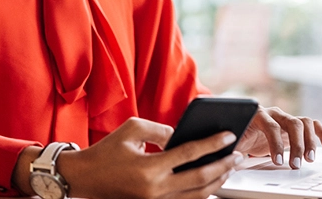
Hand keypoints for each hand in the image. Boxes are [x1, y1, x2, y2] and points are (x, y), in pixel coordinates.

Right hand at [60, 117, 243, 198]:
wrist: (84, 177)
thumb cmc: (106, 151)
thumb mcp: (131, 129)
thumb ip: (161, 130)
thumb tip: (183, 136)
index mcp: (149, 167)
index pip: (189, 154)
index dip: (212, 144)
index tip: (228, 136)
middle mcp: (155, 188)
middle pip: (200, 179)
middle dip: (223, 166)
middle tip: (237, 155)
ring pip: (197, 195)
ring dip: (217, 181)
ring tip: (228, 168)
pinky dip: (202, 192)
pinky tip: (210, 181)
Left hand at [235, 106, 321, 168]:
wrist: (240, 126)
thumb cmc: (237, 133)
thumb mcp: (232, 139)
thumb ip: (233, 144)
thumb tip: (233, 155)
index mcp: (257, 114)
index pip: (271, 126)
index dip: (276, 144)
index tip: (278, 161)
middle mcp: (274, 113)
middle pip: (292, 123)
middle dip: (296, 145)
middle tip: (296, 164)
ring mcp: (286, 117)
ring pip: (304, 123)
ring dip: (310, 142)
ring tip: (309, 159)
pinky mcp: (294, 125)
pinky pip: (312, 125)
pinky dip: (321, 133)